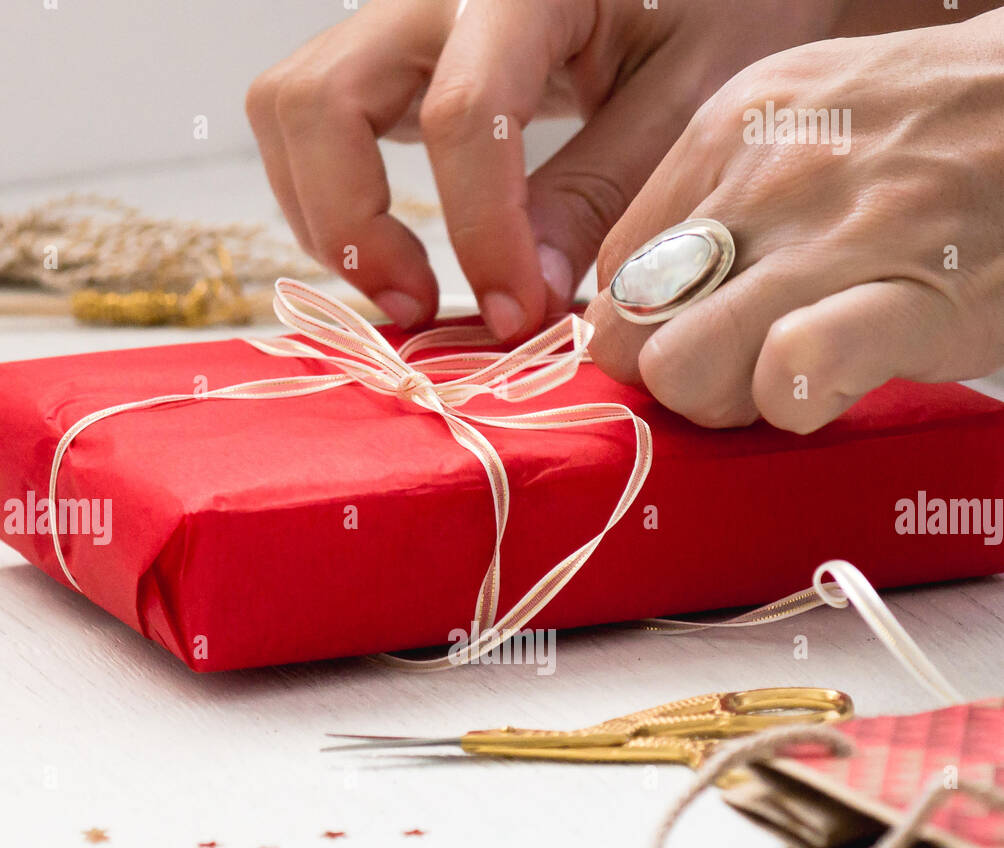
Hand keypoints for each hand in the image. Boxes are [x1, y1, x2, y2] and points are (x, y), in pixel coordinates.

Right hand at [246, 0, 849, 339]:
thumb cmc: (721, 10)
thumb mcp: (690, 94)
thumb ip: (603, 188)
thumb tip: (520, 295)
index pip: (463, 114)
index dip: (479, 233)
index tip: (515, 315)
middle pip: (318, 100)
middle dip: (353, 226)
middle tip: (421, 307)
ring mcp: (403, 20)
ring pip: (294, 112)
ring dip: (329, 218)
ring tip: (410, 290)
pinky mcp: (395, 59)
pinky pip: (318, 126)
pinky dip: (337, 202)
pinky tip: (405, 254)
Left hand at [587, 10, 1003, 431]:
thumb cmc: (924, 133)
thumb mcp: (797, 124)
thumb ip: (713, 202)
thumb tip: (648, 298)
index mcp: (728, 133)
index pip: (618, 280)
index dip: (655, 332)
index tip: (705, 336)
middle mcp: (765, 180)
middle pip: (633, 339)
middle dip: (678, 379)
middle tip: (742, 374)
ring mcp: (835, 238)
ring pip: (687, 370)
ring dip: (733, 401)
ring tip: (796, 377)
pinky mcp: (910, 299)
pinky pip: (791, 373)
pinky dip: (796, 399)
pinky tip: (838, 383)